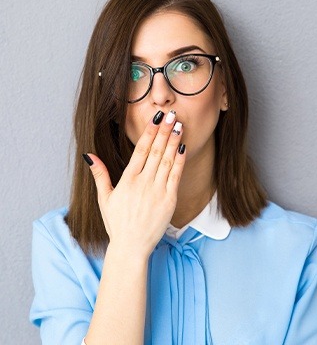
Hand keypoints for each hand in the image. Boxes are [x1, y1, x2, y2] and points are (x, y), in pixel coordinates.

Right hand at [85, 110, 185, 257]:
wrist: (131, 247)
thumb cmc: (117, 223)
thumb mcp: (104, 198)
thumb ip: (99, 174)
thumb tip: (89, 155)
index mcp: (128, 180)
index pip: (141, 150)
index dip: (149, 132)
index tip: (155, 118)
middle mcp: (143, 183)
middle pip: (156, 151)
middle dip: (164, 131)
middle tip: (171, 114)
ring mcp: (158, 191)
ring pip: (167, 160)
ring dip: (174, 141)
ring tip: (179, 125)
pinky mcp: (169, 200)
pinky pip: (176, 176)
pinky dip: (180, 160)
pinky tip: (183, 147)